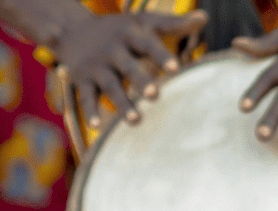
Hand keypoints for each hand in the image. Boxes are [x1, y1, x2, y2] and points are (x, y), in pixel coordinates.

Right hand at [52, 10, 207, 127]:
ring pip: (110, 87)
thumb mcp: (144, 22)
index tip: (176, 68)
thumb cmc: (122, 30)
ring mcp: (95, 66)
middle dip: (140, 80)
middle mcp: (111, 50)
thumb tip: (204, 17)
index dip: (161, 56)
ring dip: (121, 103)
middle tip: (155, 95)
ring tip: (137, 121)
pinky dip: (89, 111)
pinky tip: (96, 126)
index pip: (147, 45)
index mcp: (129, 34)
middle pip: (128, 67)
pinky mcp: (82, 81)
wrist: (73, 30)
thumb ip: (173, 23)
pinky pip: (86, 97)